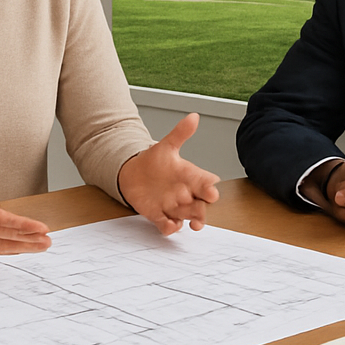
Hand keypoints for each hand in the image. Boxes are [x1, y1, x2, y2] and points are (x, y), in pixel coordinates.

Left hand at [117, 113, 220, 235]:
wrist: (133, 174)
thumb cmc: (154, 162)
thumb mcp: (166, 146)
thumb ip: (180, 133)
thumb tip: (194, 116)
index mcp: (190, 177)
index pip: (205, 184)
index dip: (209, 189)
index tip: (211, 193)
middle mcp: (185, 194)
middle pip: (201, 205)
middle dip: (203, 211)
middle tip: (202, 214)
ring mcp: (173, 206)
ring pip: (187, 217)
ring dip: (191, 221)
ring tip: (193, 224)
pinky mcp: (160, 215)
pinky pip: (168, 225)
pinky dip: (170, 227)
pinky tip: (169, 225)